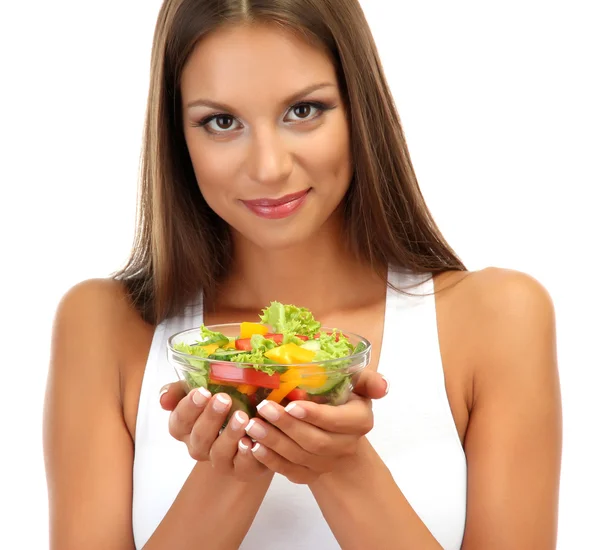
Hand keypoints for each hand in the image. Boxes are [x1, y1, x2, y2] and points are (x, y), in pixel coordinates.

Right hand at [159, 382, 267, 480]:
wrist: (253, 420)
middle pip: (199, 437)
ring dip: (229, 435)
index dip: (189, 408)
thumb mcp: (201, 389)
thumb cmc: (223, 403)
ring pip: (219, 453)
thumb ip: (180, 390)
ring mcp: (220, 460)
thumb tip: (164, 398)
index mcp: (186, 428)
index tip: (202, 392)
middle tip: (224, 399)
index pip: (179, 422)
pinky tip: (251, 442)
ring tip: (242, 417)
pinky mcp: (241, 469)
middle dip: (211, 418)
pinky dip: (246, 455)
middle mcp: (199, 447)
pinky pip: (242, 467)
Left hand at [244, 371, 388, 483]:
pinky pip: (289, 471)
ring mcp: (327, 464)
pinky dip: (270, 461)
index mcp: (360, 422)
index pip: (337, 422)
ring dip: (273, 442)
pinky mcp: (309, 474)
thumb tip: (383, 386)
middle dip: (287, 426)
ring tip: (252, 424)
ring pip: (299, 457)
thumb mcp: (358, 384)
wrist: (338, 432)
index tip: (292, 404)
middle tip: (263, 408)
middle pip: (315, 441)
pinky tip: (253, 446)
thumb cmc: (344, 399)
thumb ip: (368, 380)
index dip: (315, 415)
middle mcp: (346, 447)